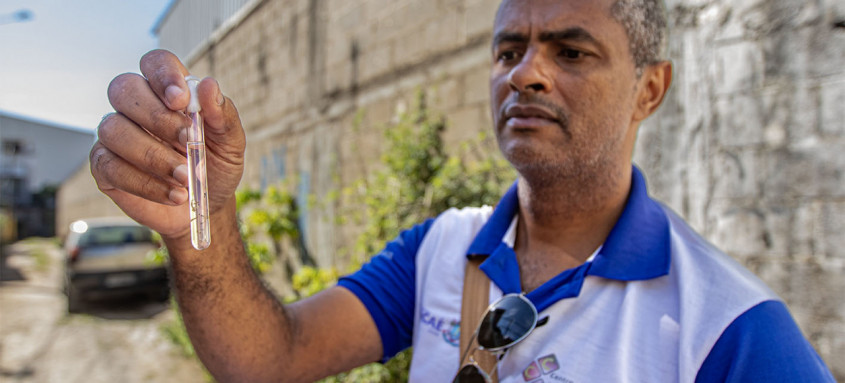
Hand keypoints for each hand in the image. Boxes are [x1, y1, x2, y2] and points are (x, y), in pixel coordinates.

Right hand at [90, 49, 244, 240]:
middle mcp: (136, 107)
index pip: (154, 63)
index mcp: (168, 92)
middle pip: (124, 89)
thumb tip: (208, 85)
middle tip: (188, 142)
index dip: (163, 75)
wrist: (205, 207)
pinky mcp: (104, 166)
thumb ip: (222, 115)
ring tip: (184, 177)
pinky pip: (110, 166)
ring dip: (152, 155)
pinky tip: (173, 193)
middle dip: (156, 116)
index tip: (181, 100)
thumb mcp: (230, 143)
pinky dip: (144, 183)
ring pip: (113, 129)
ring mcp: (116, 135)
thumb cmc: (215, 167)